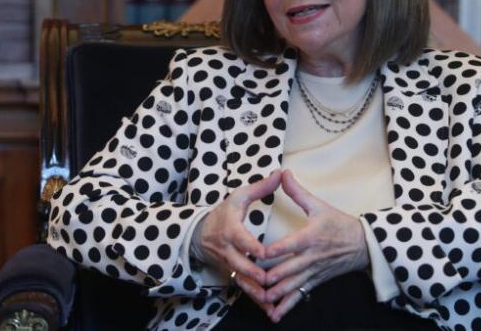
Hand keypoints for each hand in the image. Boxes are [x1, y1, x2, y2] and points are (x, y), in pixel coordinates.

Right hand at [190, 170, 281, 310]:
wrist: (201, 233)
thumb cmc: (225, 212)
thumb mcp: (239, 196)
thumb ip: (261, 187)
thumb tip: (279, 173)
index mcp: (231, 229)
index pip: (241, 239)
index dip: (251, 246)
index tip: (263, 252)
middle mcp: (228, 250)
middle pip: (241, 264)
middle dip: (255, 273)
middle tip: (271, 280)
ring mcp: (229, 264)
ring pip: (242, 280)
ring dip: (255, 292)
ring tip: (271, 300)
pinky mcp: (232, 273)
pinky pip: (243, 288)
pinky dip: (254, 298)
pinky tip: (269, 307)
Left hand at [262, 170, 369, 321]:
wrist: (363, 245)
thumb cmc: (339, 223)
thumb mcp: (319, 206)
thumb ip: (298, 192)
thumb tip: (283, 173)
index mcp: (310, 237)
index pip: (290, 245)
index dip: (274, 250)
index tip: (259, 253)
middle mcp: (310, 258)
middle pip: (286, 270)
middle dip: (267, 277)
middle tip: (248, 278)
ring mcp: (312, 272)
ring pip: (290, 286)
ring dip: (273, 293)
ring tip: (257, 297)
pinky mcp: (314, 282)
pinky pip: (298, 296)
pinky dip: (286, 306)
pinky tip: (273, 314)